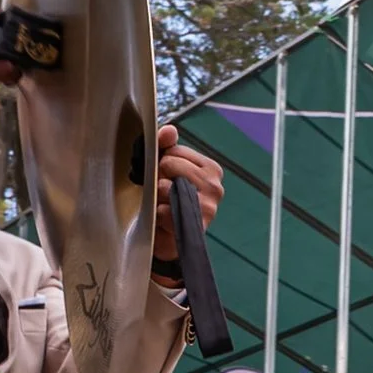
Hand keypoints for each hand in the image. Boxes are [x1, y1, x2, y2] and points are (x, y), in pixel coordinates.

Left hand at [152, 127, 223, 271]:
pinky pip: (163, 210)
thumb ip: (165, 146)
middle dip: (159, 177)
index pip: (175, 150)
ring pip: (165, 185)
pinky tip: (164, 221)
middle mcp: (215, 187)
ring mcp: (208, 207)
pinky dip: (158, 216)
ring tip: (164, 206)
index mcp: (211, 169)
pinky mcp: (195, 225)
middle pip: (169, 163)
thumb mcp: (166, 169)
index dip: (163, 162)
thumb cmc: (168, 202)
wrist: (169, 242)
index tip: (166, 177)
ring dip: (157, 197)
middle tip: (164, 193)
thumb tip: (169, 130)